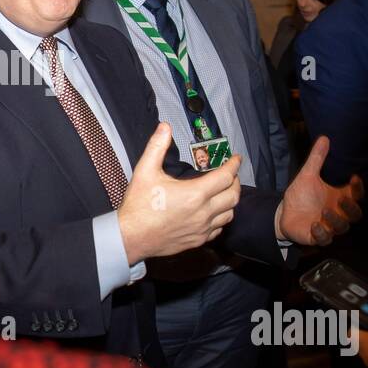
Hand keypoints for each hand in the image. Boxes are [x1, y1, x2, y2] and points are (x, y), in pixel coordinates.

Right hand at [117, 123, 240, 264]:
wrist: (131, 237)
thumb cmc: (138, 206)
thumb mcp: (145, 171)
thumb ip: (157, 146)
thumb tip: (165, 127)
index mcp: (194, 194)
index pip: (225, 176)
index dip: (234, 165)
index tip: (236, 158)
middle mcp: (203, 212)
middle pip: (233, 196)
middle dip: (235, 182)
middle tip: (231, 174)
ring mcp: (202, 229)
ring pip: (229, 214)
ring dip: (230, 201)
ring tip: (224, 192)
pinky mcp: (198, 240)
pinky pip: (218, 229)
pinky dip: (221, 218)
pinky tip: (213, 213)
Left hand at [275, 136, 362, 244]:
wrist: (285, 213)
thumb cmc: (301, 195)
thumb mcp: (307, 175)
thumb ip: (317, 159)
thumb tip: (324, 138)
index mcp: (340, 198)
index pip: (357, 195)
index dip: (358, 188)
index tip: (353, 178)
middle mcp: (338, 213)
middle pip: (355, 215)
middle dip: (351, 208)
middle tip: (341, 199)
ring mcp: (329, 226)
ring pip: (342, 228)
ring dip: (335, 220)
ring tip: (324, 211)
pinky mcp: (317, 237)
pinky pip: (325, 239)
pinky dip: (321, 233)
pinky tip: (314, 225)